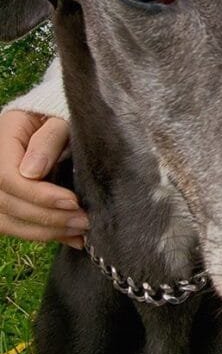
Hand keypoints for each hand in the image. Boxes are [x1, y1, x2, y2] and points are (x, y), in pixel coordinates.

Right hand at [0, 111, 86, 247]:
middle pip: (5, 203)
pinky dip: (44, 234)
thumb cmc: (63, 115)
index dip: (38, 195)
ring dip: (44, 231)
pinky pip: (16, 225)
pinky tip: (71, 238)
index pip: (6, 177)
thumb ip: (48, 140)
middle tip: (83, 221)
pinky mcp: (10, 200)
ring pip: (6, 221)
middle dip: (46, 217)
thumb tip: (32, 173)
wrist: (61, 118)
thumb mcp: (61, 118)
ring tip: (80, 232)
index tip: (72, 201)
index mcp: (4, 136)